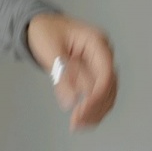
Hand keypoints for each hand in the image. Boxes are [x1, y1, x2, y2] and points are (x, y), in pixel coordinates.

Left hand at [26, 12, 117, 131]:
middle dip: (95, 107)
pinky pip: (99, 94)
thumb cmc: (45, 31)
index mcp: (96, 42)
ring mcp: (101, 64)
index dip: (96, 96)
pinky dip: (92, 108)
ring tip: (77, 125)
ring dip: (95, 112)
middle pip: (109, 86)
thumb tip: (71, 101)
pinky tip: (81, 120)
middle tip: (76, 123)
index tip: (82, 111)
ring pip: (107, 94)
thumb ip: (62, 74)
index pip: (106, 74)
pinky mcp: (94, 74)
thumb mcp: (50, 51)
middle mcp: (103, 54)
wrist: (42, 25)